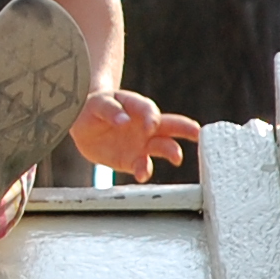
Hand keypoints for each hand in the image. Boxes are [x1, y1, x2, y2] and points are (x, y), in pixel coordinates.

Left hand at [69, 90, 200, 183]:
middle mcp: (145, 125)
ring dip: (171, 151)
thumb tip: (124, 119)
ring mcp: (142, 143)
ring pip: (162, 147)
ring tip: (176, 157)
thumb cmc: (93, 107)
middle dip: (185, 128)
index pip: (150, 110)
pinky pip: (142, 166)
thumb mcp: (96, 104)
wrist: (82, 123)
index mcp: (137, 107)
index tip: (151, 125)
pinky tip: (143, 174)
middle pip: (170, 125)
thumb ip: (109, 110)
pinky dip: (144, 170)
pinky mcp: (133, 160)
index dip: (152, 117)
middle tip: (197, 133)